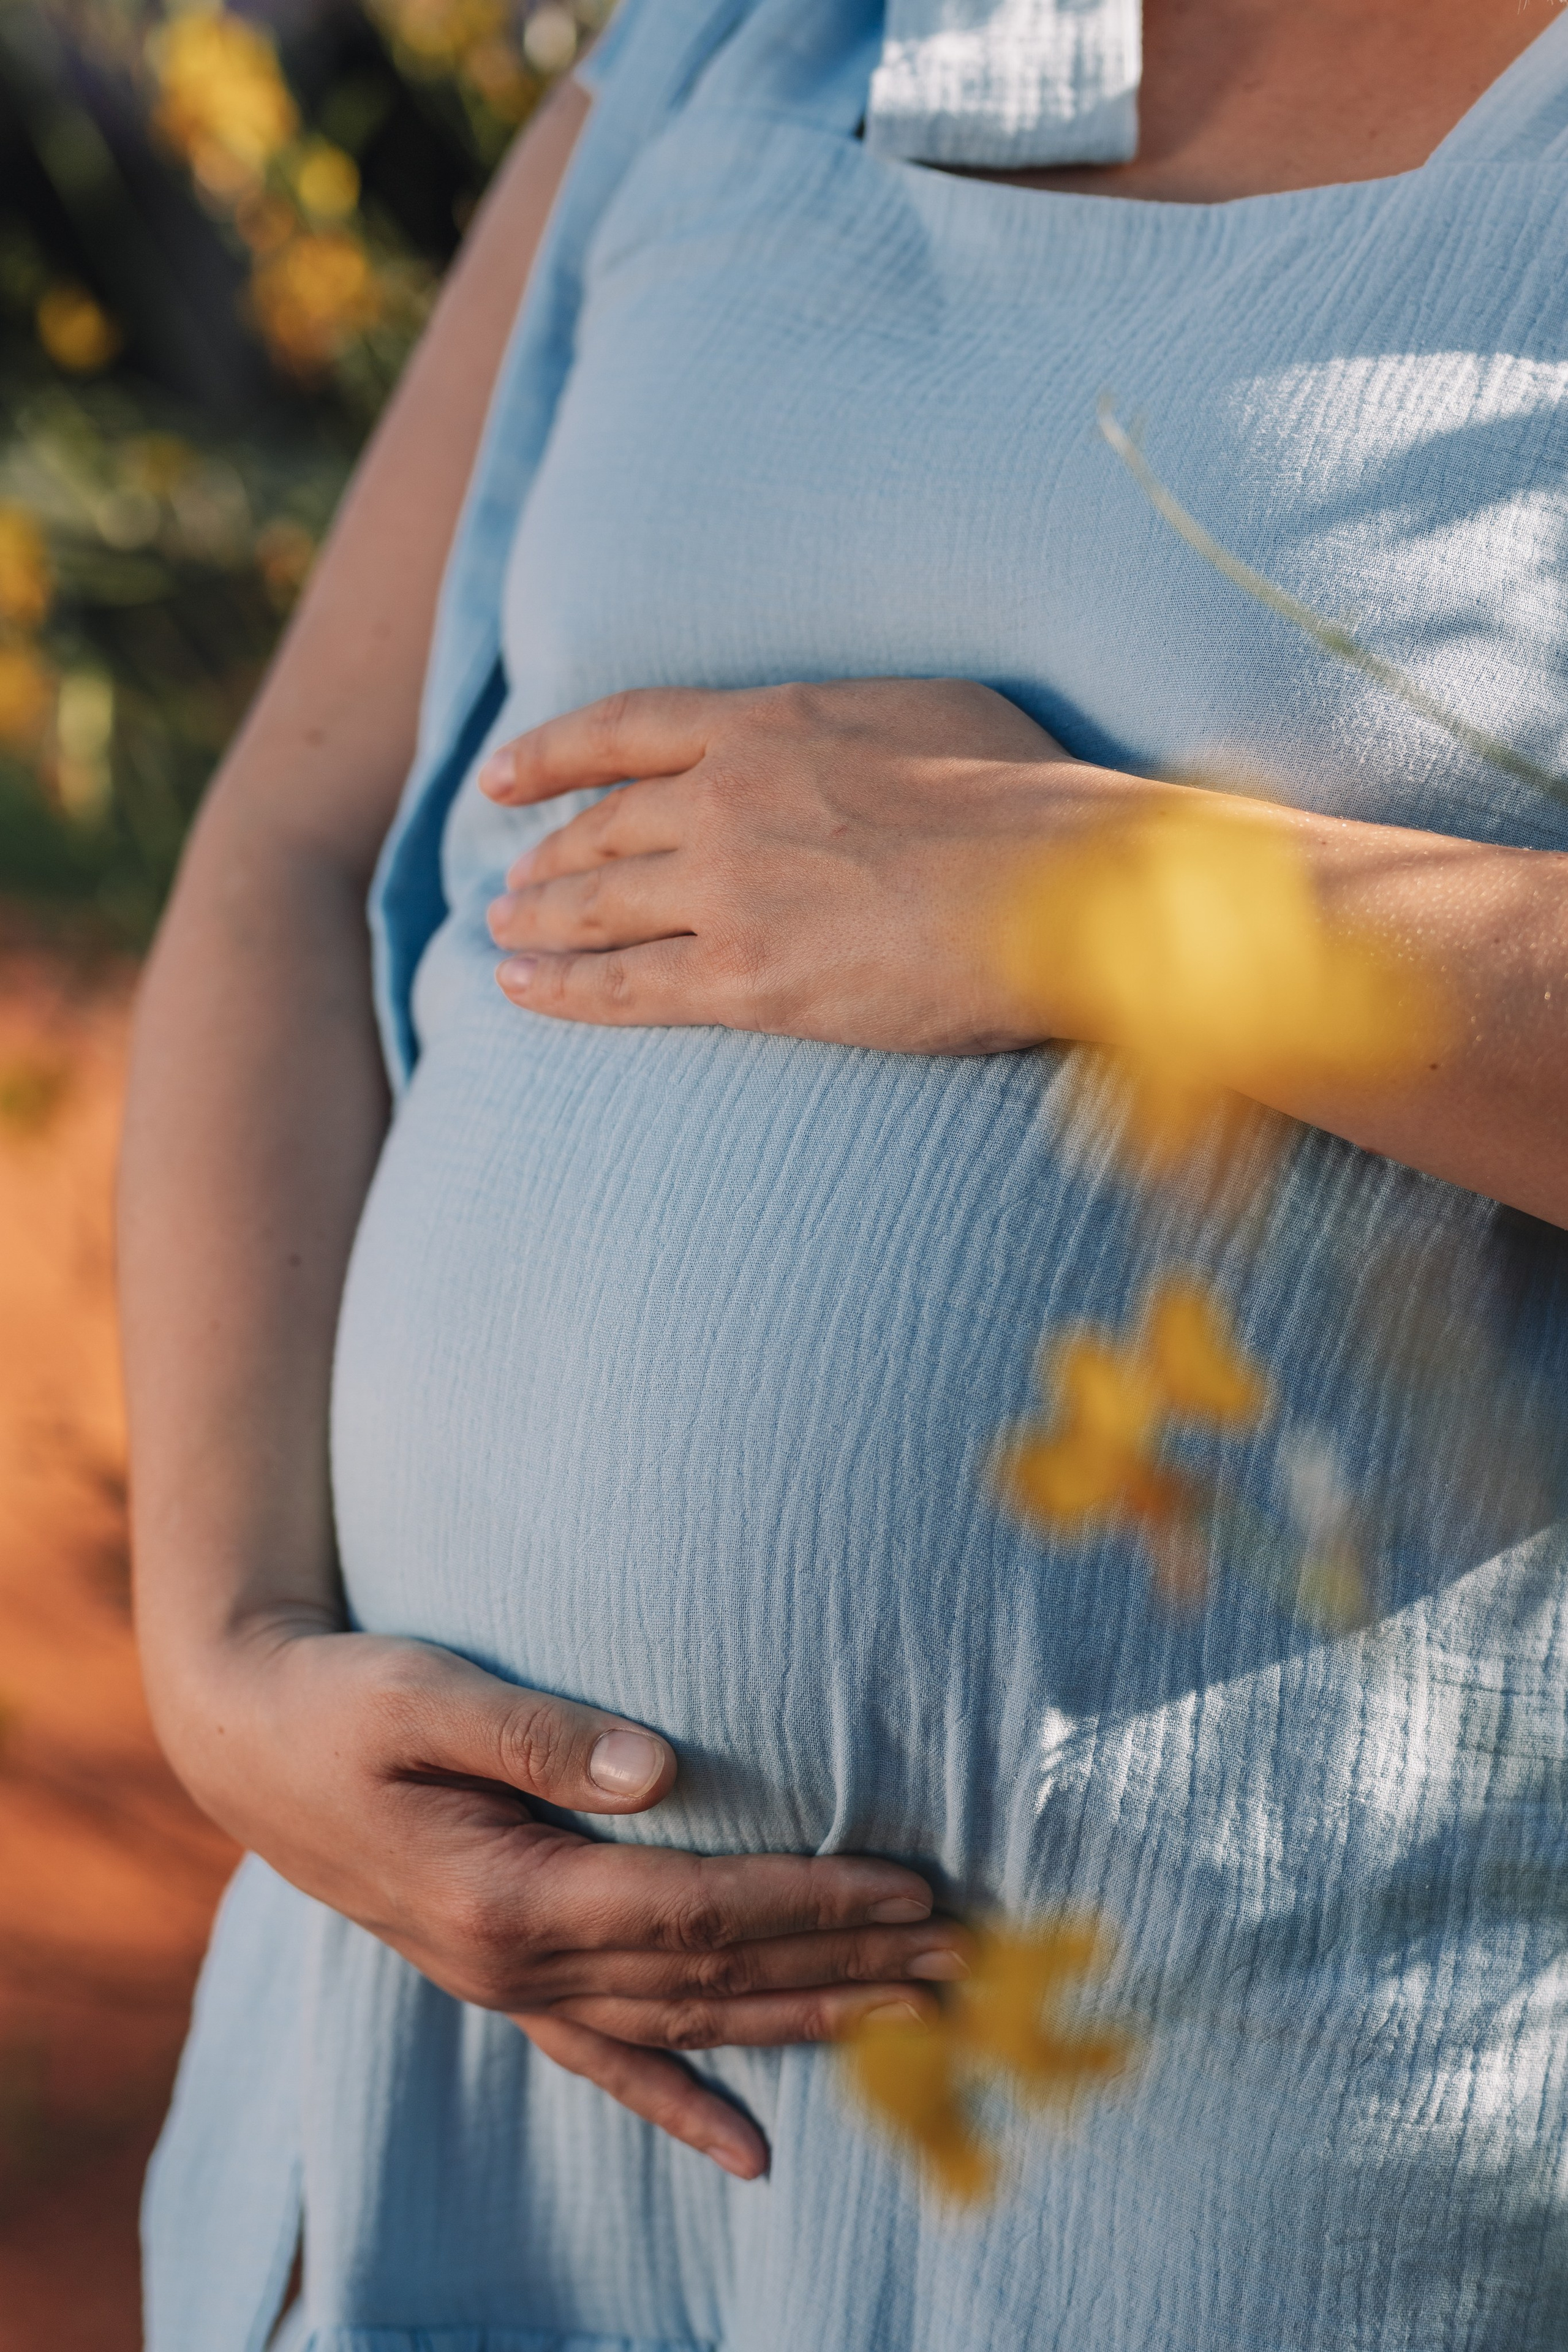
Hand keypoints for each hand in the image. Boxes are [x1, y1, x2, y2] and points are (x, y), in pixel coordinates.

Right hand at [176, 1622, 965, 2177]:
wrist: (248, 1744)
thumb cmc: (341, 1701)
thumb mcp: (422, 1693)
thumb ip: (537, 1732)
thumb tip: (663, 1765)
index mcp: (508, 1893)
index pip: (698, 1909)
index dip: (813, 1901)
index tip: (913, 1889)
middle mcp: (517, 1963)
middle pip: (712, 1976)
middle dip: (842, 1965)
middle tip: (960, 1956)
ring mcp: (510, 1986)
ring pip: (682, 2026)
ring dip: (800, 2022)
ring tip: (910, 2020)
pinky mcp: (503, 1980)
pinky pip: (606, 2062)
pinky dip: (680, 2105)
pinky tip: (749, 2151)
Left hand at [480, 679, 1150, 1052]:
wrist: (1057, 881)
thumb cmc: (1027, 796)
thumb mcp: (932, 710)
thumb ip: (859, 726)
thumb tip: (856, 741)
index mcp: (770, 723)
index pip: (627, 729)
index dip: (552, 753)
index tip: (503, 776)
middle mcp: (726, 797)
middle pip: (603, 826)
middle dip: (547, 856)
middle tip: (515, 885)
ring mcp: (728, 888)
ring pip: (598, 904)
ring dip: (539, 921)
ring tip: (505, 937)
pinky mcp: (744, 978)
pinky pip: (624, 985)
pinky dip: (561, 988)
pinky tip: (522, 989)